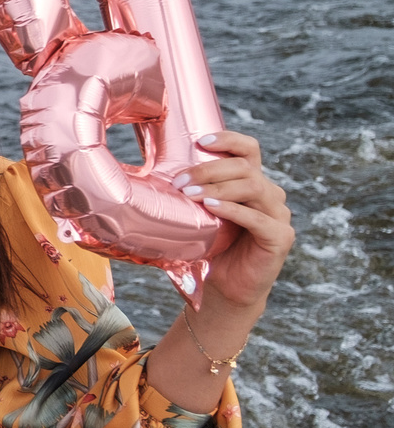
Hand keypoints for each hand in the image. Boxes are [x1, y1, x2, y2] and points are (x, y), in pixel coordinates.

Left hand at [184, 131, 293, 306]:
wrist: (225, 287)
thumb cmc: (209, 247)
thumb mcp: (199, 213)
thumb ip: (191, 192)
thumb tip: (146, 172)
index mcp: (253, 182)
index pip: (249, 150)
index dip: (229, 140)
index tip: (201, 141)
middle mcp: (270, 194)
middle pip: (245, 167)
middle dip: (209, 170)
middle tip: (179, 182)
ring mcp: (279, 215)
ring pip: (253, 187)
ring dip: (218, 188)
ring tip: (190, 195)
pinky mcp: (280, 237)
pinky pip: (258, 218)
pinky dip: (233, 210)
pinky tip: (211, 208)